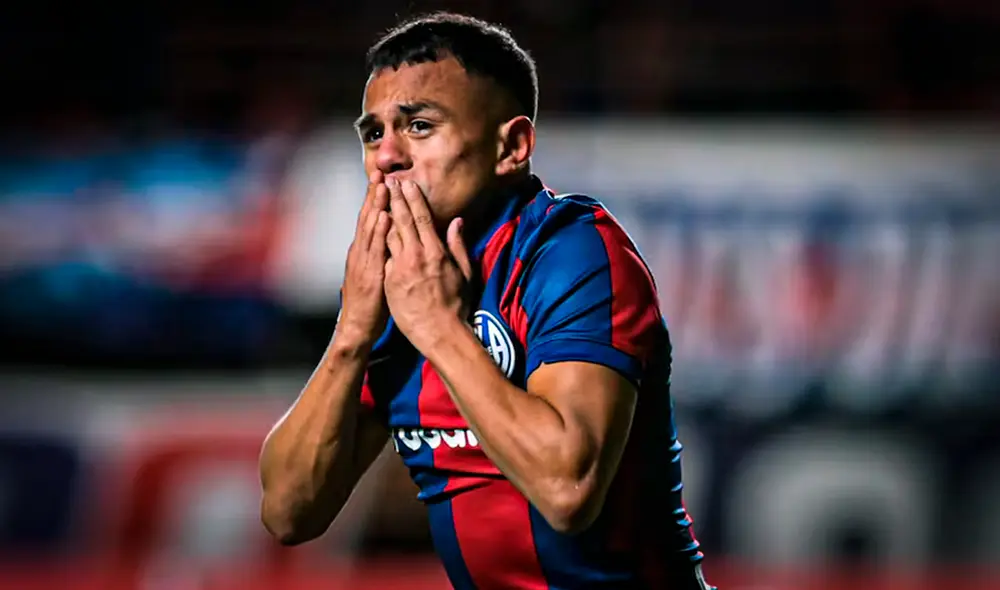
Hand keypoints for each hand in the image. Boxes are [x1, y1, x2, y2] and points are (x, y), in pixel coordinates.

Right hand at [336, 171, 392, 345]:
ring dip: (375, 206)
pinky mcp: (368, 274)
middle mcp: (360, 253)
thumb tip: (389, 243)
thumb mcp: (376, 275)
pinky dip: (378, 232)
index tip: (382, 180)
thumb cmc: (371, 305)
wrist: (358, 328)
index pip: (370, 220)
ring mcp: (363, 263)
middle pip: (367, 218)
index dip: (375, 200)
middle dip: (373, 195)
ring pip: (369, 229)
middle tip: (379, 172)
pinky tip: (383, 217)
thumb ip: (382, 257)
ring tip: (382, 186)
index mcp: (364, 252)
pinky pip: (375, 249)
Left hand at [383, 178, 474, 348]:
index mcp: (436, 252)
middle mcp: (417, 256)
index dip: (412, 198)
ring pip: (388, 236)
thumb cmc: (456, 304)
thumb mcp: (465, 273)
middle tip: (387, 182)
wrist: (439, 332)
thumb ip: (459, 245)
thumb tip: (457, 222)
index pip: (422, 218)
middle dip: (394, 199)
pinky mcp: (389, 281)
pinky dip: (379, 241)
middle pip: (402, 221)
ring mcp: (400, 269)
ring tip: (379, 200)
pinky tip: (374, 230)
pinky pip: (383, 256)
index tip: (406, 183)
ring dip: (383, 216)